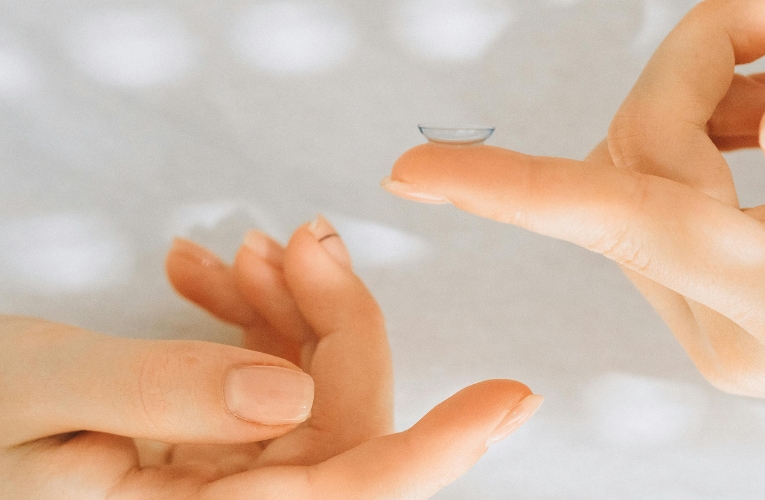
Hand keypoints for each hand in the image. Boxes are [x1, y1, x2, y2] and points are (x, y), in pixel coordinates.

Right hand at [0, 217, 540, 497]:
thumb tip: (289, 390)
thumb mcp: (47, 395)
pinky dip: (248, 314)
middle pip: (342, 412)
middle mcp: (233, 499)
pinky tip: (206, 274)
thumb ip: (166, 396)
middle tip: (297, 239)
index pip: (350, 492)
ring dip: (288, 305)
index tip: (507, 399)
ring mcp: (232, 468)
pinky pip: (267, 371)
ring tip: (230, 252)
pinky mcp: (219, 433)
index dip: (437, 449)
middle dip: (335, 316)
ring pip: (311, 381)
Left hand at [384, 0, 764, 434]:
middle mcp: (724, 330)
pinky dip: (707, 156)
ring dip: (702, 113)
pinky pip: (666, 219)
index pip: (620, 223)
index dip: (509, 187)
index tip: (412, 172)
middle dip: (691, 76)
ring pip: (643, 190)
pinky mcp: (719, 324)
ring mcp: (715, 334)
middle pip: (636, 169)